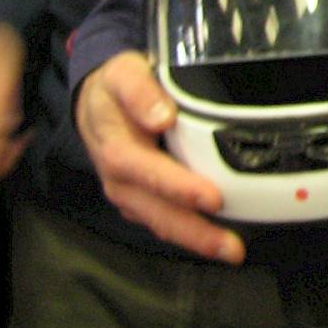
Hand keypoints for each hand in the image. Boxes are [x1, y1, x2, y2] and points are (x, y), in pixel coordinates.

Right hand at [75, 51, 243, 263]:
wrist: (95, 101)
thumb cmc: (115, 88)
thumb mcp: (123, 75)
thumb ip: (141, 92)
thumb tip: (162, 117)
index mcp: (117, 150)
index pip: (150, 173)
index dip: (180, 188)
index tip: (212, 198)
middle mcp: (121, 180)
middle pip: (158, 212)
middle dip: (195, 232)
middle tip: (231, 247)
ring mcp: (131, 194)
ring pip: (162, 223)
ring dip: (196, 240)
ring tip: (232, 251)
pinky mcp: (141, 200)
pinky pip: (165, 221)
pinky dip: (190, 232)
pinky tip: (217, 238)